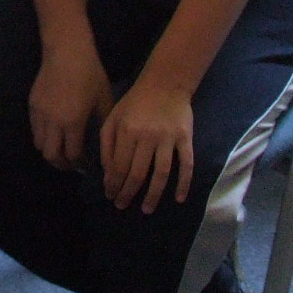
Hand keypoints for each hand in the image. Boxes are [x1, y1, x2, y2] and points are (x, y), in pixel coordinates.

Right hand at [29, 42, 112, 171]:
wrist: (67, 51)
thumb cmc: (90, 74)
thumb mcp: (104, 99)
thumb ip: (103, 124)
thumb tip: (104, 143)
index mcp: (72, 123)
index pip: (72, 155)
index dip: (79, 164)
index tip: (87, 166)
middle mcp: (52, 123)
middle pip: (50, 156)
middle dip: (62, 164)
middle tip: (72, 164)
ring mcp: (39, 114)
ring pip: (39, 144)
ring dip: (51, 150)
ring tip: (62, 148)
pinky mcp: (31, 105)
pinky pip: (34, 129)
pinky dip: (43, 136)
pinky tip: (54, 131)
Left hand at [100, 77, 195, 212]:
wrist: (166, 83)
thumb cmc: (135, 102)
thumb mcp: (113, 117)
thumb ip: (106, 144)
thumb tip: (107, 174)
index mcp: (126, 131)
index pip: (118, 166)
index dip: (113, 184)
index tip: (110, 196)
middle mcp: (147, 137)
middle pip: (137, 173)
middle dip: (128, 193)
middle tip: (122, 206)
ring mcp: (168, 138)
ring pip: (160, 173)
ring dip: (153, 195)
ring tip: (146, 210)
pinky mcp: (185, 138)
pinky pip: (186, 164)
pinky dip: (183, 183)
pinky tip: (178, 199)